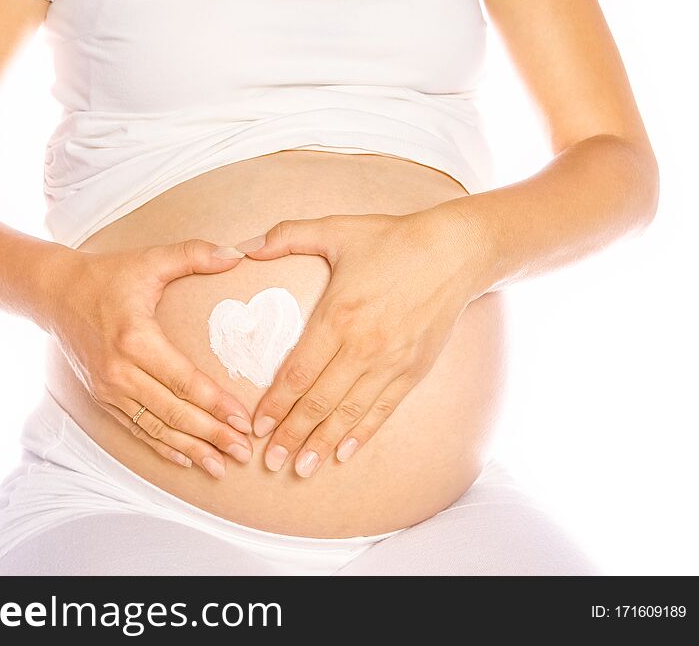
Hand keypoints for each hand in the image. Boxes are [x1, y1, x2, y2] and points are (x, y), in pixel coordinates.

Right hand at [46, 240, 254, 478]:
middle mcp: (120, 372)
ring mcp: (109, 389)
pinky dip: (162, 446)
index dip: (216, 404)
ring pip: (156, 428)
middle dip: (211, 435)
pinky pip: (137, 429)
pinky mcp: (102, 398)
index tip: (243, 421)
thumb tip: (237, 253)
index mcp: (136, 339)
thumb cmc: (106, 276)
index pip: (184, 381)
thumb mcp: (149, 260)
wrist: (54, 293)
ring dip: (191, 449)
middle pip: (174, 412)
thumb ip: (194, 255)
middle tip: (243, 451)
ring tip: (221, 466)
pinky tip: (186, 460)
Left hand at [236, 206, 486, 476]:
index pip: (297, 373)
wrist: (455, 251)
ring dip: (322, 443)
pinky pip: (383, 410)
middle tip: (268, 462)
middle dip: (291, 435)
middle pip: (318, 402)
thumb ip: (286, 236)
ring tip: (301, 469)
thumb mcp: (336, 230)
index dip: (275, 405)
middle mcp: (362, 347)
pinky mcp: (413, 370)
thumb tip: (244, 244)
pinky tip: (343, 453)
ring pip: (348, 413)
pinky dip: (361, 434)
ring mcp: (390, 363)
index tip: (256, 427)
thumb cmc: (392, 239)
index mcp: (338, 317)